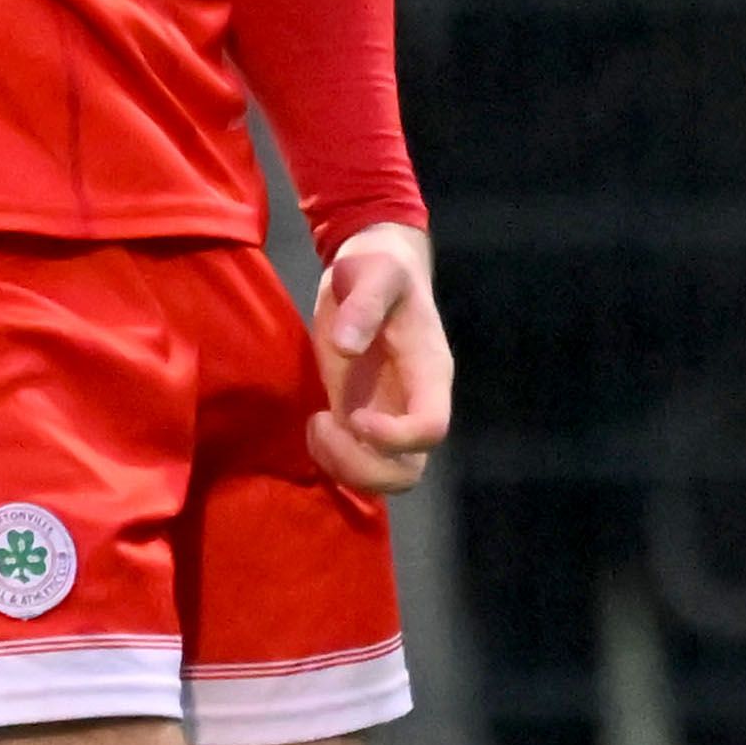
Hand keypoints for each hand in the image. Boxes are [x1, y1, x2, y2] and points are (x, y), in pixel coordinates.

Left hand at [308, 222, 451, 496]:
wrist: (372, 269)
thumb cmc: (378, 268)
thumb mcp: (371, 272)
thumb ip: (364, 304)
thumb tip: (345, 345)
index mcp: (428, 373)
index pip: (430, 429)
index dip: (394, 437)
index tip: (354, 416)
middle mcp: (414, 403)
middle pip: (409, 470)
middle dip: (363, 465)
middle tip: (325, 424)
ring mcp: (389, 415)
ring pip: (386, 476)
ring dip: (345, 468)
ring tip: (317, 425)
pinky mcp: (362, 416)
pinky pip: (359, 462)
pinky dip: (333, 460)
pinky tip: (314, 425)